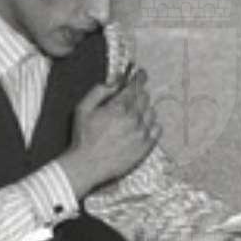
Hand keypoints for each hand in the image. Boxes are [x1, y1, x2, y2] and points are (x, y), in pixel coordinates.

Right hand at [60, 64, 159, 197]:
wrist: (87, 165)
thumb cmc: (83, 138)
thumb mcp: (83, 108)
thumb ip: (99, 91)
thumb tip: (114, 83)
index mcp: (119, 107)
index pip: (136, 85)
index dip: (139, 77)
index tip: (141, 74)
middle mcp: (134, 118)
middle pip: (145, 97)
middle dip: (139, 93)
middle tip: (132, 97)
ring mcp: (141, 133)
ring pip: (152, 112)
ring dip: (144, 109)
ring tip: (134, 114)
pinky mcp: (145, 147)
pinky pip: (157, 129)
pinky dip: (152, 124)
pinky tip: (142, 126)